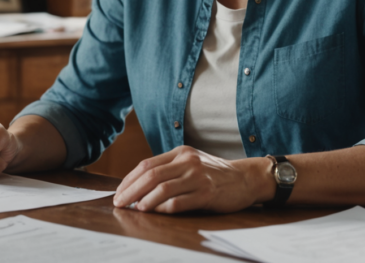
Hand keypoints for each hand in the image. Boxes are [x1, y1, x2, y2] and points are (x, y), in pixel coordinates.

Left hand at [112, 145, 273, 213]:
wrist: (246, 178)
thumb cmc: (214, 173)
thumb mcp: (191, 162)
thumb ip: (169, 168)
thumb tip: (139, 186)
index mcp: (180, 152)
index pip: (147, 164)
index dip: (129, 179)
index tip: (119, 192)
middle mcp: (188, 161)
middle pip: (151, 175)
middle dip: (131, 190)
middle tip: (119, 202)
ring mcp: (198, 177)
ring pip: (162, 188)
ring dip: (144, 200)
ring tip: (134, 209)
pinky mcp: (207, 193)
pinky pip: (180, 201)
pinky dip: (164, 208)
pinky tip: (155, 212)